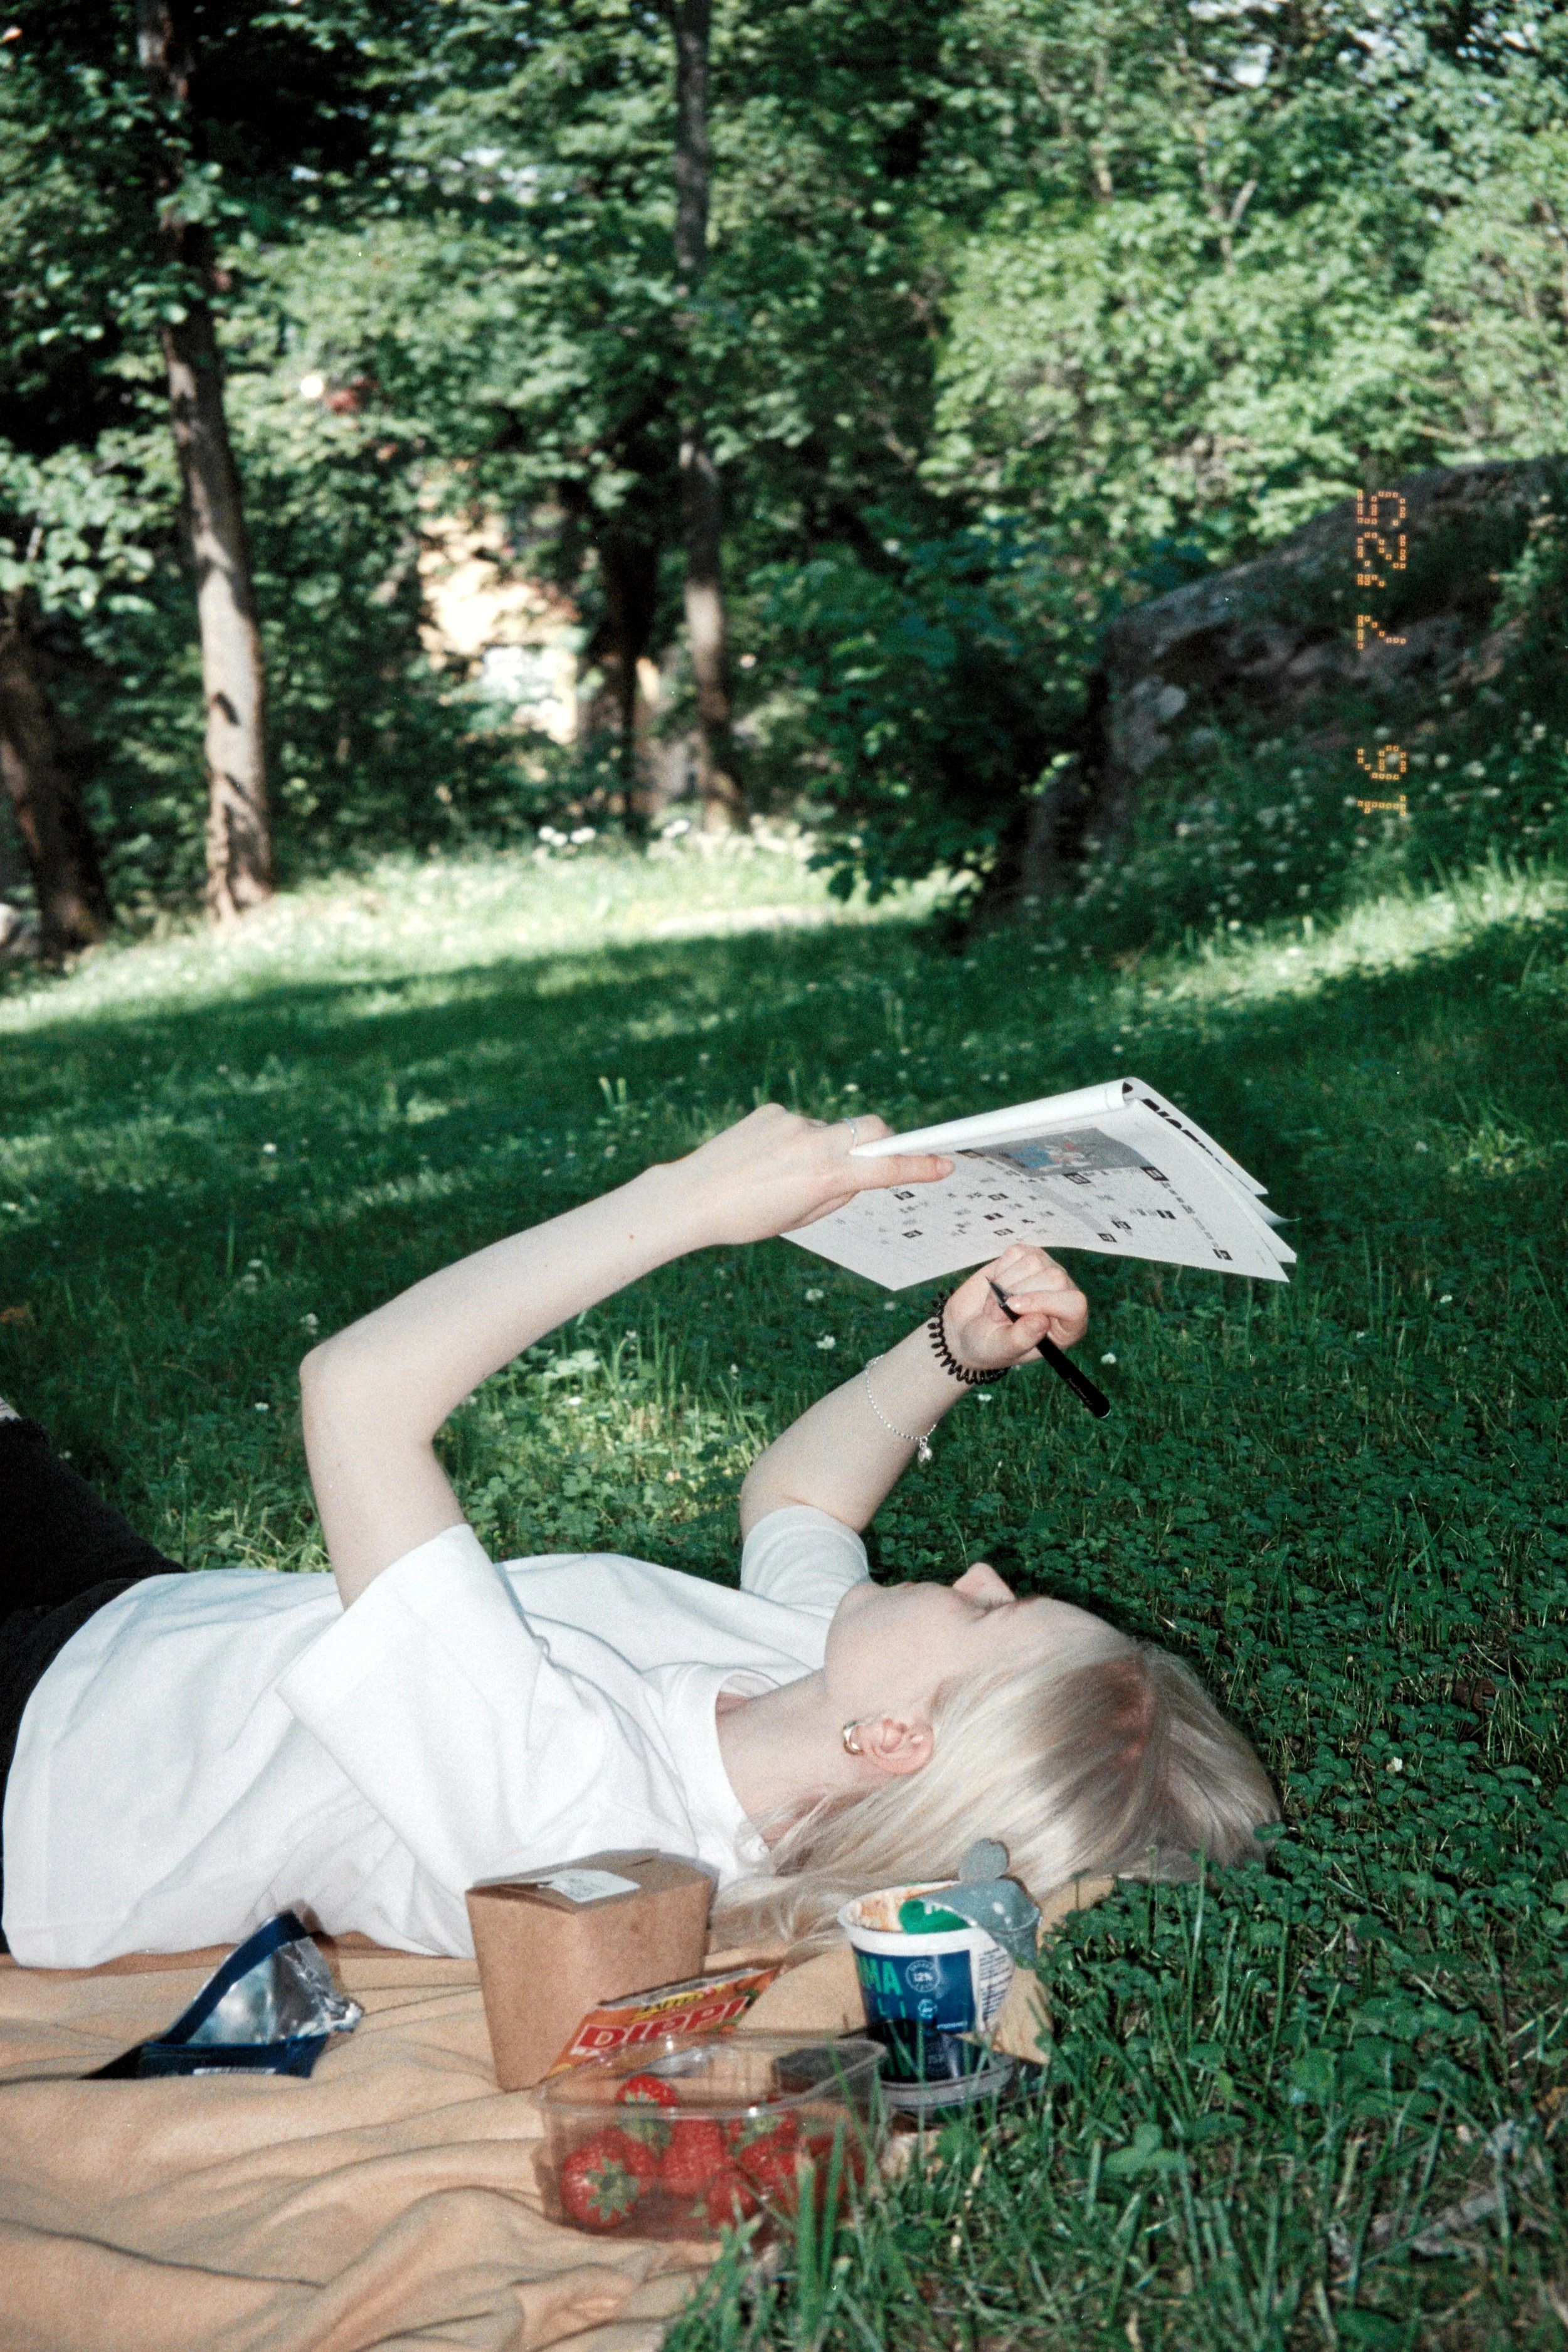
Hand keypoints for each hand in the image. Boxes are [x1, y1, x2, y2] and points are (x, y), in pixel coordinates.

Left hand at [673, 1104, 952, 1247]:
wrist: (692, 1197)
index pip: (886, 1169)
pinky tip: (764, 1160)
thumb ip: (838, 1192)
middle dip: (881, 1143)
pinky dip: (793, 1141)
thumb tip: (859, 1172)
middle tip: (866, 1164)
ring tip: (782, 1174)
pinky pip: (799, 1124)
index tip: (945, 1162)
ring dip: (822, 1149)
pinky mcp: (773, 1111)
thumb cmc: (748, 1218)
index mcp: (826, 1177)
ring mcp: (793, 1123)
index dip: (920, 1166)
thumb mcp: (803, 1218)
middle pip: (873, 1130)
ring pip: (830, 1131)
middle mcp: (815, 1143)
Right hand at [942, 1244, 1088, 1371]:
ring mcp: (1047, 1273)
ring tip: (994, 1307)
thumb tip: (1042, 1320)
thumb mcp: (1002, 1349)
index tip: (1014, 1308)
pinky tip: (995, 1290)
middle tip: (995, 1315)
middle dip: (1018, 1293)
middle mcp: (1063, 1295)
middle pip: (1054, 1278)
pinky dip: (999, 1272)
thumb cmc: (990, 1345)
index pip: (1074, 1304)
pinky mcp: (1028, 1257)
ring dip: (1004, 1285)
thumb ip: (1022, 1339)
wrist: (968, 1329)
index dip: (1046, 1302)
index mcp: (1067, 1325)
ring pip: (1034, 1262)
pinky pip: (1016, 1253)